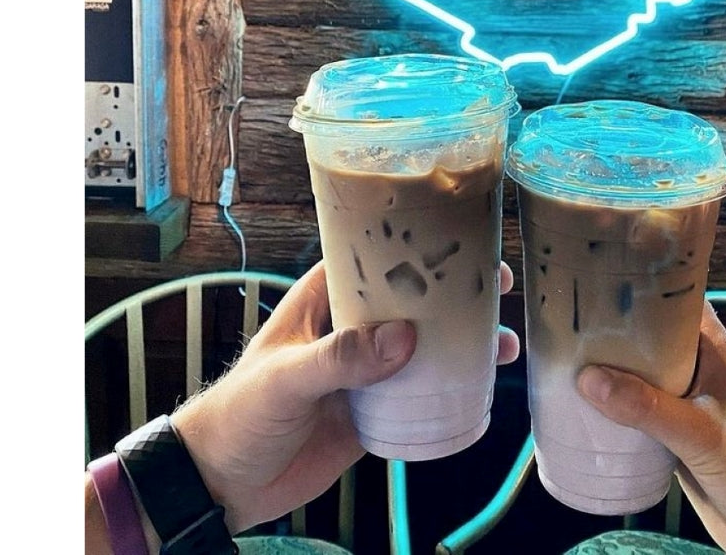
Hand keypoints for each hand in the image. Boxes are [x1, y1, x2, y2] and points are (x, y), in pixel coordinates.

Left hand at [171, 259, 519, 534]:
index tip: (464, 239)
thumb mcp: (285, 379)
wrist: (222, 486)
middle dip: (455, 291)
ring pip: (424, 344)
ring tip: (503, 340)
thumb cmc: (239, 414)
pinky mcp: (375, 411)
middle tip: (499, 285)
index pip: (375, 256)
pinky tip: (482, 385)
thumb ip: (339, 357)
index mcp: (324, 300)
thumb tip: (405, 337)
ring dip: (462, 340)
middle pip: (412, 298)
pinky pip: (421, 393)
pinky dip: (452, 386)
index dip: (418, 244)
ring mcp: (366, 369)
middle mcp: (351, 327)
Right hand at [576, 302, 725, 554]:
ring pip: (640, 370)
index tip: (601, 271)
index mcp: (714, 349)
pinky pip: (636, 406)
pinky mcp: (673, 431)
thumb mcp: (700, 433)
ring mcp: (684, 399)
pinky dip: (613, 401)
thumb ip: (648, 407)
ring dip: (610, 364)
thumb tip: (588, 379)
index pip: (676, 297)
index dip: (643, 280)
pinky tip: (581, 401)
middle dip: (614, 324)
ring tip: (564, 350)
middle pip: (649, 332)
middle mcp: (697, 366)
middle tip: (568, 312)